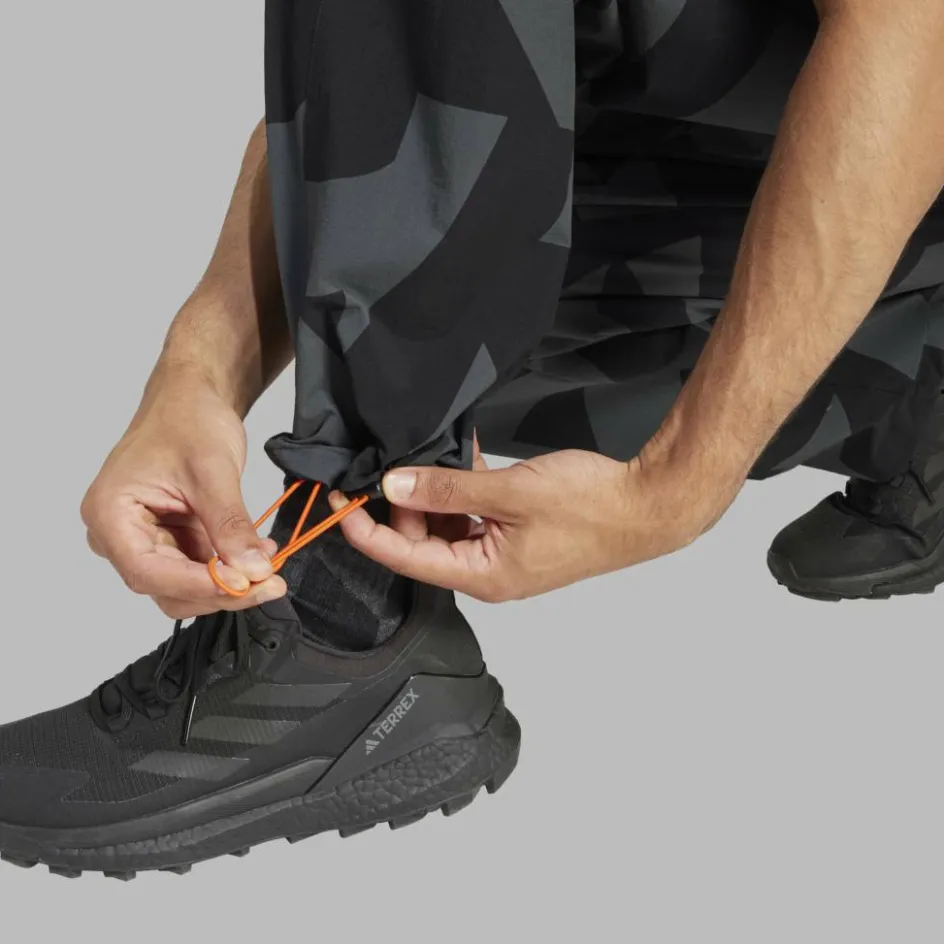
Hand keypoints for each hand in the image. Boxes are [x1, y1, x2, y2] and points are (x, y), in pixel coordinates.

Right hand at [81, 367, 286, 618]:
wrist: (192, 399)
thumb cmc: (187, 420)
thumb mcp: (213, 471)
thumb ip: (230, 525)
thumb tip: (252, 570)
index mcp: (110, 513)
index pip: (147, 570)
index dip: (198, 585)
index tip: (245, 584)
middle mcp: (118, 534)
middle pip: (165, 587)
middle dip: (220, 590)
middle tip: (270, 582)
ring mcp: (144, 540)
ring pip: (184, 586)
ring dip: (229, 584)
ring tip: (268, 566)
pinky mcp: (169, 541)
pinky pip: (198, 570)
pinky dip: (230, 569)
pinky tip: (258, 555)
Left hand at [329, 444, 726, 601]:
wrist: (648, 505)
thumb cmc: (591, 506)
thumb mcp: (510, 492)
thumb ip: (448, 488)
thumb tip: (395, 484)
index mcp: (482, 576)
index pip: (403, 559)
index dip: (365, 530)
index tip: (340, 500)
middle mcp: (487, 573)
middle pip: (422, 543)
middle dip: (402, 505)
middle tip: (390, 462)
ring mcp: (504, 556)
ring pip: (447, 528)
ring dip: (433, 495)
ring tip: (426, 456)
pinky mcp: (518, 537)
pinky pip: (474, 517)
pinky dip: (461, 492)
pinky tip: (459, 459)